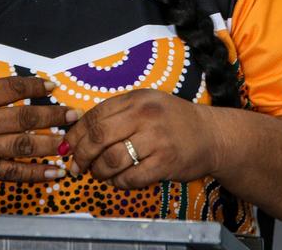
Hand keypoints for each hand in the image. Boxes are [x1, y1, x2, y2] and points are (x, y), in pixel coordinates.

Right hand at [0, 26, 75, 186]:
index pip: (10, 89)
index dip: (33, 85)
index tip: (51, 85)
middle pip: (24, 117)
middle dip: (52, 115)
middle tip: (73, 114)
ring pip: (23, 146)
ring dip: (50, 143)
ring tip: (71, 140)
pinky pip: (11, 172)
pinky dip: (35, 174)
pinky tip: (54, 172)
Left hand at [60, 89, 221, 189]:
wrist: (212, 135)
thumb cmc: (173, 121)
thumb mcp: (146, 104)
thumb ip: (117, 114)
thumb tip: (79, 132)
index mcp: (136, 99)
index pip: (94, 115)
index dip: (76, 134)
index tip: (68, 146)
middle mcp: (145, 116)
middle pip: (99, 137)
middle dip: (82, 154)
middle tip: (77, 165)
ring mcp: (156, 140)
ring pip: (112, 159)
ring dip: (99, 171)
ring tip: (98, 174)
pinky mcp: (166, 163)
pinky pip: (132, 177)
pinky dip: (119, 183)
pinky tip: (118, 181)